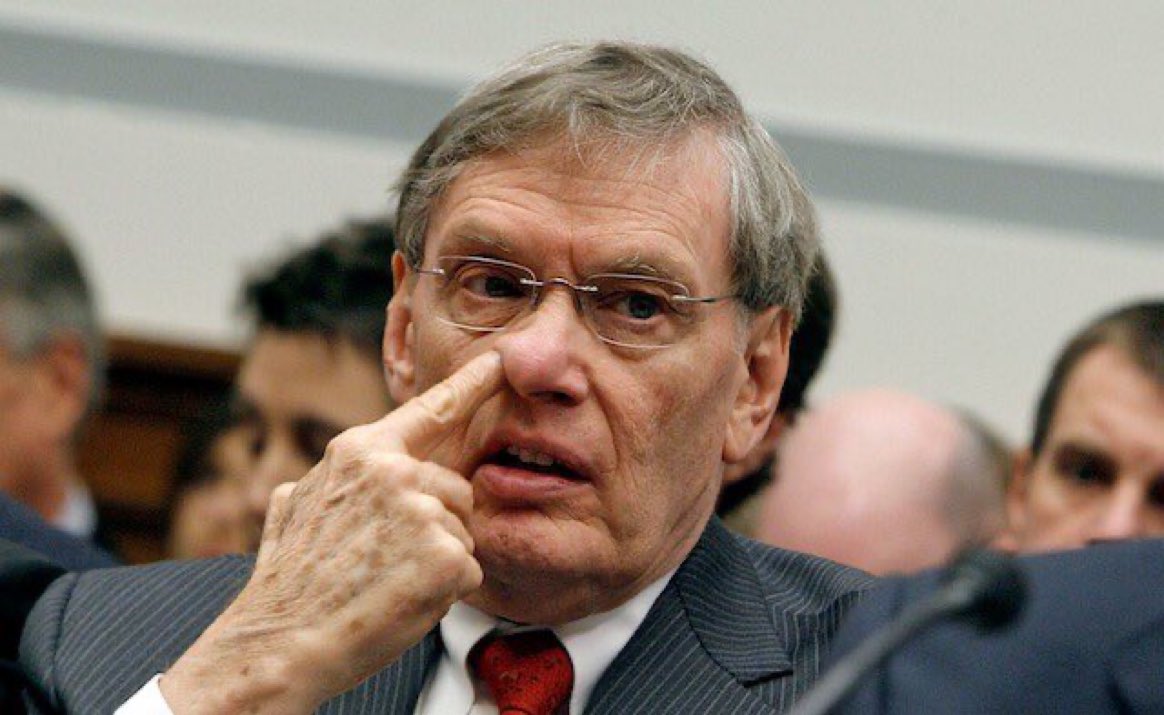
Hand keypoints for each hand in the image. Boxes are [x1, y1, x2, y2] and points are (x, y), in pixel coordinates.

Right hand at [160, 351, 503, 713]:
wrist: (279, 644)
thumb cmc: (287, 583)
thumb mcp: (292, 508)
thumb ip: (324, 482)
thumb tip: (313, 478)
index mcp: (361, 452)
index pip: (430, 409)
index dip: (472, 383)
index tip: (501, 360)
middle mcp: (395, 472)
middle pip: (455, 489)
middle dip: (437, 524)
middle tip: (387, 560)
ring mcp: (423, 512)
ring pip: (463, 532)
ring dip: (438, 560)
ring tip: (387, 581)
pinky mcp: (446, 556)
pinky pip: (468, 571)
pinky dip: (444, 594)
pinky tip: (402, 600)